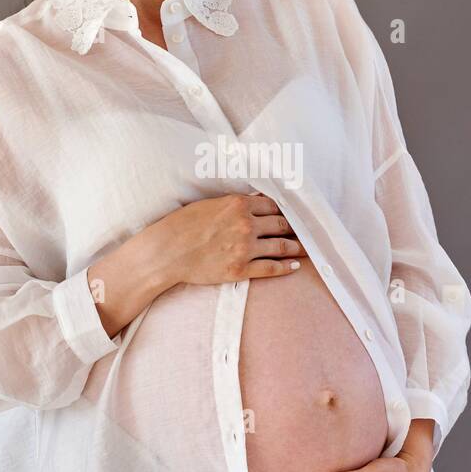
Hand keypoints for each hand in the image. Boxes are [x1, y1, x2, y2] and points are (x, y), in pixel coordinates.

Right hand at [155, 192, 307, 287]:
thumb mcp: (209, 205)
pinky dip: (285, 267)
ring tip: (303, 249)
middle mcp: (246, 225)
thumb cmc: (182, 225)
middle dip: (293, 228)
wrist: (166, 251)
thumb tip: (253, 202)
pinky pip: (270, 268)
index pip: (272, 206)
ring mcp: (245, 248)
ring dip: (295, 247)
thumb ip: (233, 204)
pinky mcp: (240, 269)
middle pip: (281, 225)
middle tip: (304, 231)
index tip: (291, 215)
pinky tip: (293, 266)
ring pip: (281, 246)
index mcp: (238, 205)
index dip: (283, 211)